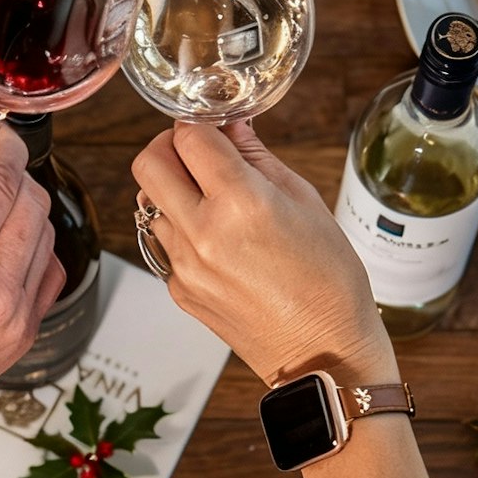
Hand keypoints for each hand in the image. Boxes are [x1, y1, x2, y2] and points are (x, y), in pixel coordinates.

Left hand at [131, 121, 426, 477]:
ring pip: (149, 203)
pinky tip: (216, 239)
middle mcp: (202, 232)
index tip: (213, 126)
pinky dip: (180, 229)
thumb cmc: (329, 282)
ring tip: (210, 199)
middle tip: (195, 152)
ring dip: (171, 190)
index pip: (188, 136)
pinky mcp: (178, 290)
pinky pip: (162, 243)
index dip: (199, 123)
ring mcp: (183, 266)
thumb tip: (233, 127)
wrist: (323, 354)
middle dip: (168, 146)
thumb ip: (259, 159)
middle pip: (148, 163)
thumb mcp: (306, 202)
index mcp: (240, 202)